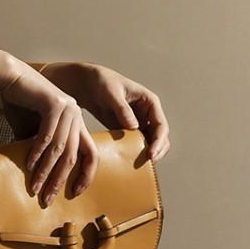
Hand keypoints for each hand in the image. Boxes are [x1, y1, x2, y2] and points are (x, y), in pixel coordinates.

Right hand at [0, 63, 98, 205]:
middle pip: (73, 156)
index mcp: (76, 124)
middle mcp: (76, 116)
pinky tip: (29, 166)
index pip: (90, 153)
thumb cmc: (20, 104)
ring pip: (59, 149)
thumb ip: (39, 151)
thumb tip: (36, 176)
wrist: (10, 78)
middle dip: (59, 180)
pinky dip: (37, 153)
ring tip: (35, 187)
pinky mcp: (55, 103)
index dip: (86, 175)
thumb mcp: (32, 132)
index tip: (76, 193)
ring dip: (46, 171)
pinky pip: (46, 136)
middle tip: (48, 199)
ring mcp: (68, 109)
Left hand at [39, 62, 170, 161]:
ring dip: (147, 154)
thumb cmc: (102, 83)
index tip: (150, 154)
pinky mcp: (128, 131)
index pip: (160, 125)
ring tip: (138, 165)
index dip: (159, 141)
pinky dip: (135, 153)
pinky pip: (136, 144)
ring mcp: (139, 123)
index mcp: (150, 102)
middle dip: (157, 150)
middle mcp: (148, 114)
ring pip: (150, 143)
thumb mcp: (112, 94)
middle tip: (147, 164)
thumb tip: (134, 127)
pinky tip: (127, 162)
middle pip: (160, 137)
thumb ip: (123, 110)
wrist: (89, 85)